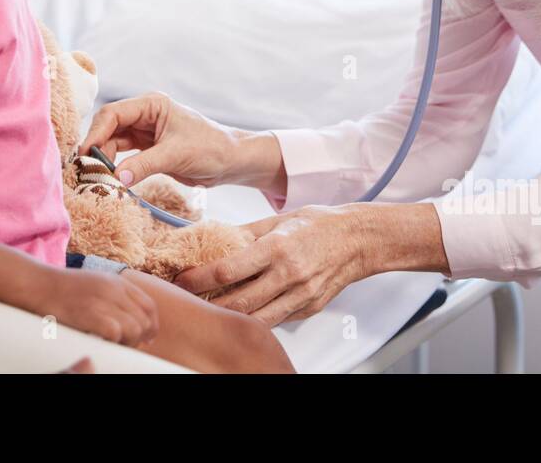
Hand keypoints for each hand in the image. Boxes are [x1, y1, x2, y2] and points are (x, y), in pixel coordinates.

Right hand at [40, 270, 158, 346]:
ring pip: (135, 328)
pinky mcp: (89, 313)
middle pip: (144, 320)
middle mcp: (114, 289)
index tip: (145, 338)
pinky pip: (116, 332)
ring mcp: (102, 300)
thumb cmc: (61, 290)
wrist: (36, 284)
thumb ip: (114, 297)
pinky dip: (113, 342)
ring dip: (127, 342)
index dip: (151, 326)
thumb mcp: (95, 284)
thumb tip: (131, 320)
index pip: (149, 306)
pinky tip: (102, 343)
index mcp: (117, 282)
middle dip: (139, 337)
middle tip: (124, 345)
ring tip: (113, 345)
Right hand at [80, 93, 275, 189]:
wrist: (231, 161)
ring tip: (97, 177)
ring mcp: (145, 132)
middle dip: (98, 147)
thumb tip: (116, 178)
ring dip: (105, 158)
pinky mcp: (148, 149)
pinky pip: (123, 155)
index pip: (114, 113)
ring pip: (114, 142)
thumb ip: (144, 165)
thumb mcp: (176, 155)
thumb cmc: (210, 148)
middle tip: (88, 169)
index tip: (87, 154)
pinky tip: (110, 178)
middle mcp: (145, 115)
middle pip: (109, 127)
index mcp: (152, 105)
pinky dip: (116, 166)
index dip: (97, 133)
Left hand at [172, 205, 372, 324]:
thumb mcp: (279, 220)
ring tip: (211, 311)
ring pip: (256, 320)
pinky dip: (256, 320)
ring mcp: (300, 295)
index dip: (200, 279)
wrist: (358, 239)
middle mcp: (288, 274)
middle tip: (189, 301)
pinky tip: (242, 313)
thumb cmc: (319, 225)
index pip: (229, 270)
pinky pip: (276, 321)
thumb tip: (217, 240)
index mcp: (277, 247)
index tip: (182, 280)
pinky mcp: (309, 308)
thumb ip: (247, 233)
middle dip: (209, 305)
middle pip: (239, 302)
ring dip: (230, 318)